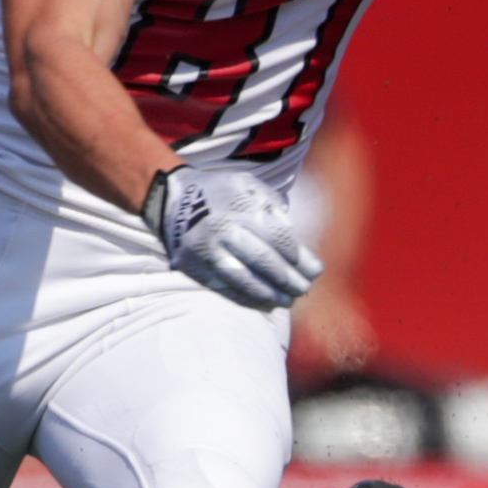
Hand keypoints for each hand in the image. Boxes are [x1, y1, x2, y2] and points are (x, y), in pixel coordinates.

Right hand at [143, 163, 323, 310]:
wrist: (173, 199)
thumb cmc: (220, 192)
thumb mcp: (247, 185)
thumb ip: (273, 204)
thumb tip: (293, 232)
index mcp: (242, 208)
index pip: (280, 239)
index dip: (300, 258)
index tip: (314, 269)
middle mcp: (225, 230)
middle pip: (265, 262)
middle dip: (290, 279)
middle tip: (305, 288)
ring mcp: (208, 250)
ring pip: (245, 279)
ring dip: (271, 294)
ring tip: (288, 300)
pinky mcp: (195, 266)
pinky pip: (225, 287)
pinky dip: (247, 298)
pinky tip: (265, 303)